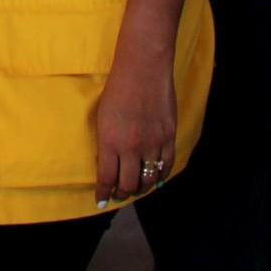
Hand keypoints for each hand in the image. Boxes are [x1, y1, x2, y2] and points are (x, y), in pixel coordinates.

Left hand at [94, 55, 176, 204]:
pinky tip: (156, 179)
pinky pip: (167, 165)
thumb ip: (107, 142)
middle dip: (122, 194)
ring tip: (136, 189)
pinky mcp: (169, 136)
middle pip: (128, 184)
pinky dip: (161, 176)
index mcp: (110, 141)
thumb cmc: (117, 89)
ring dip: (141, 187)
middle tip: (119, 195)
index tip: (101, 200)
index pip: (107, 178)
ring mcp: (153, 143)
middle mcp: (132, 147)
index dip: (104, 192)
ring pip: (149, 178)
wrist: (142, 70)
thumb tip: (109, 163)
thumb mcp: (103, 118)